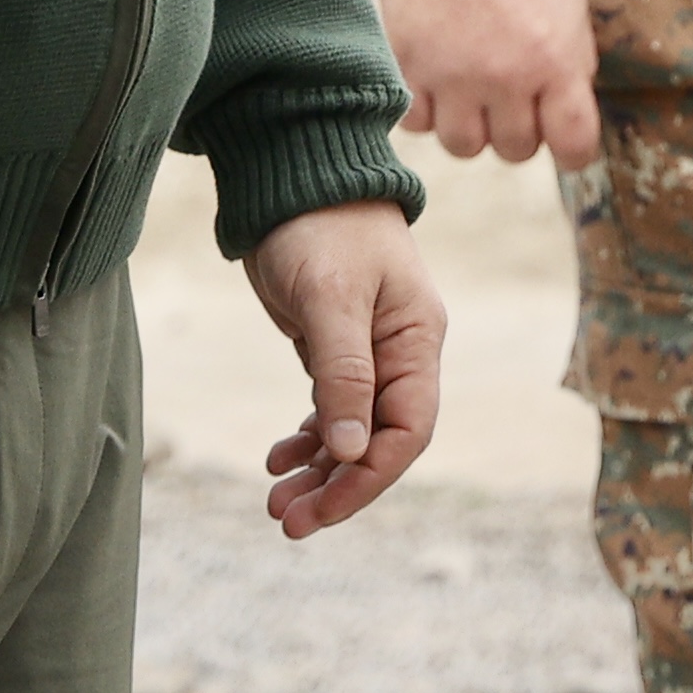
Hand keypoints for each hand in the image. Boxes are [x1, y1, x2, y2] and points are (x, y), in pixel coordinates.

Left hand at [244, 200, 442, 540]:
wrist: (294, 172)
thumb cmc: (321, 224)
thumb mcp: (331, 297)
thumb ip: (344, 372)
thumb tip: (352, 449)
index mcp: (416, 340)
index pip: (409, 430)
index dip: (370, 477)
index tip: (324, 509)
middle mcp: (400, 353)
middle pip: (380, 441)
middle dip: (339, 486)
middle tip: (288, 520)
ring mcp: (367, 352)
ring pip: (351, 432)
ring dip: (319, 471)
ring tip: (276, 502)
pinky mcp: (334, 348)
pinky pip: (330, 410)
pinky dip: (309, 439)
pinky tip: (279, 459)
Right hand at [381, 0, 600, 167]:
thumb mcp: (567, 5)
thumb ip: (571, 64)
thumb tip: (565, 117)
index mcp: (555, 60)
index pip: (574, 147)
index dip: (571, 146)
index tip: (562, 134)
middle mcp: (505, 77)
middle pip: (516, 150)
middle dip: (518, 126)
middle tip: (512, 91)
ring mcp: (452, 76)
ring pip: (464, 145)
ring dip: (471, 123)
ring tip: (472, 86)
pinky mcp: (409, 65)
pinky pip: (419, 122)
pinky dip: (428, 107)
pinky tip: (438, 75)